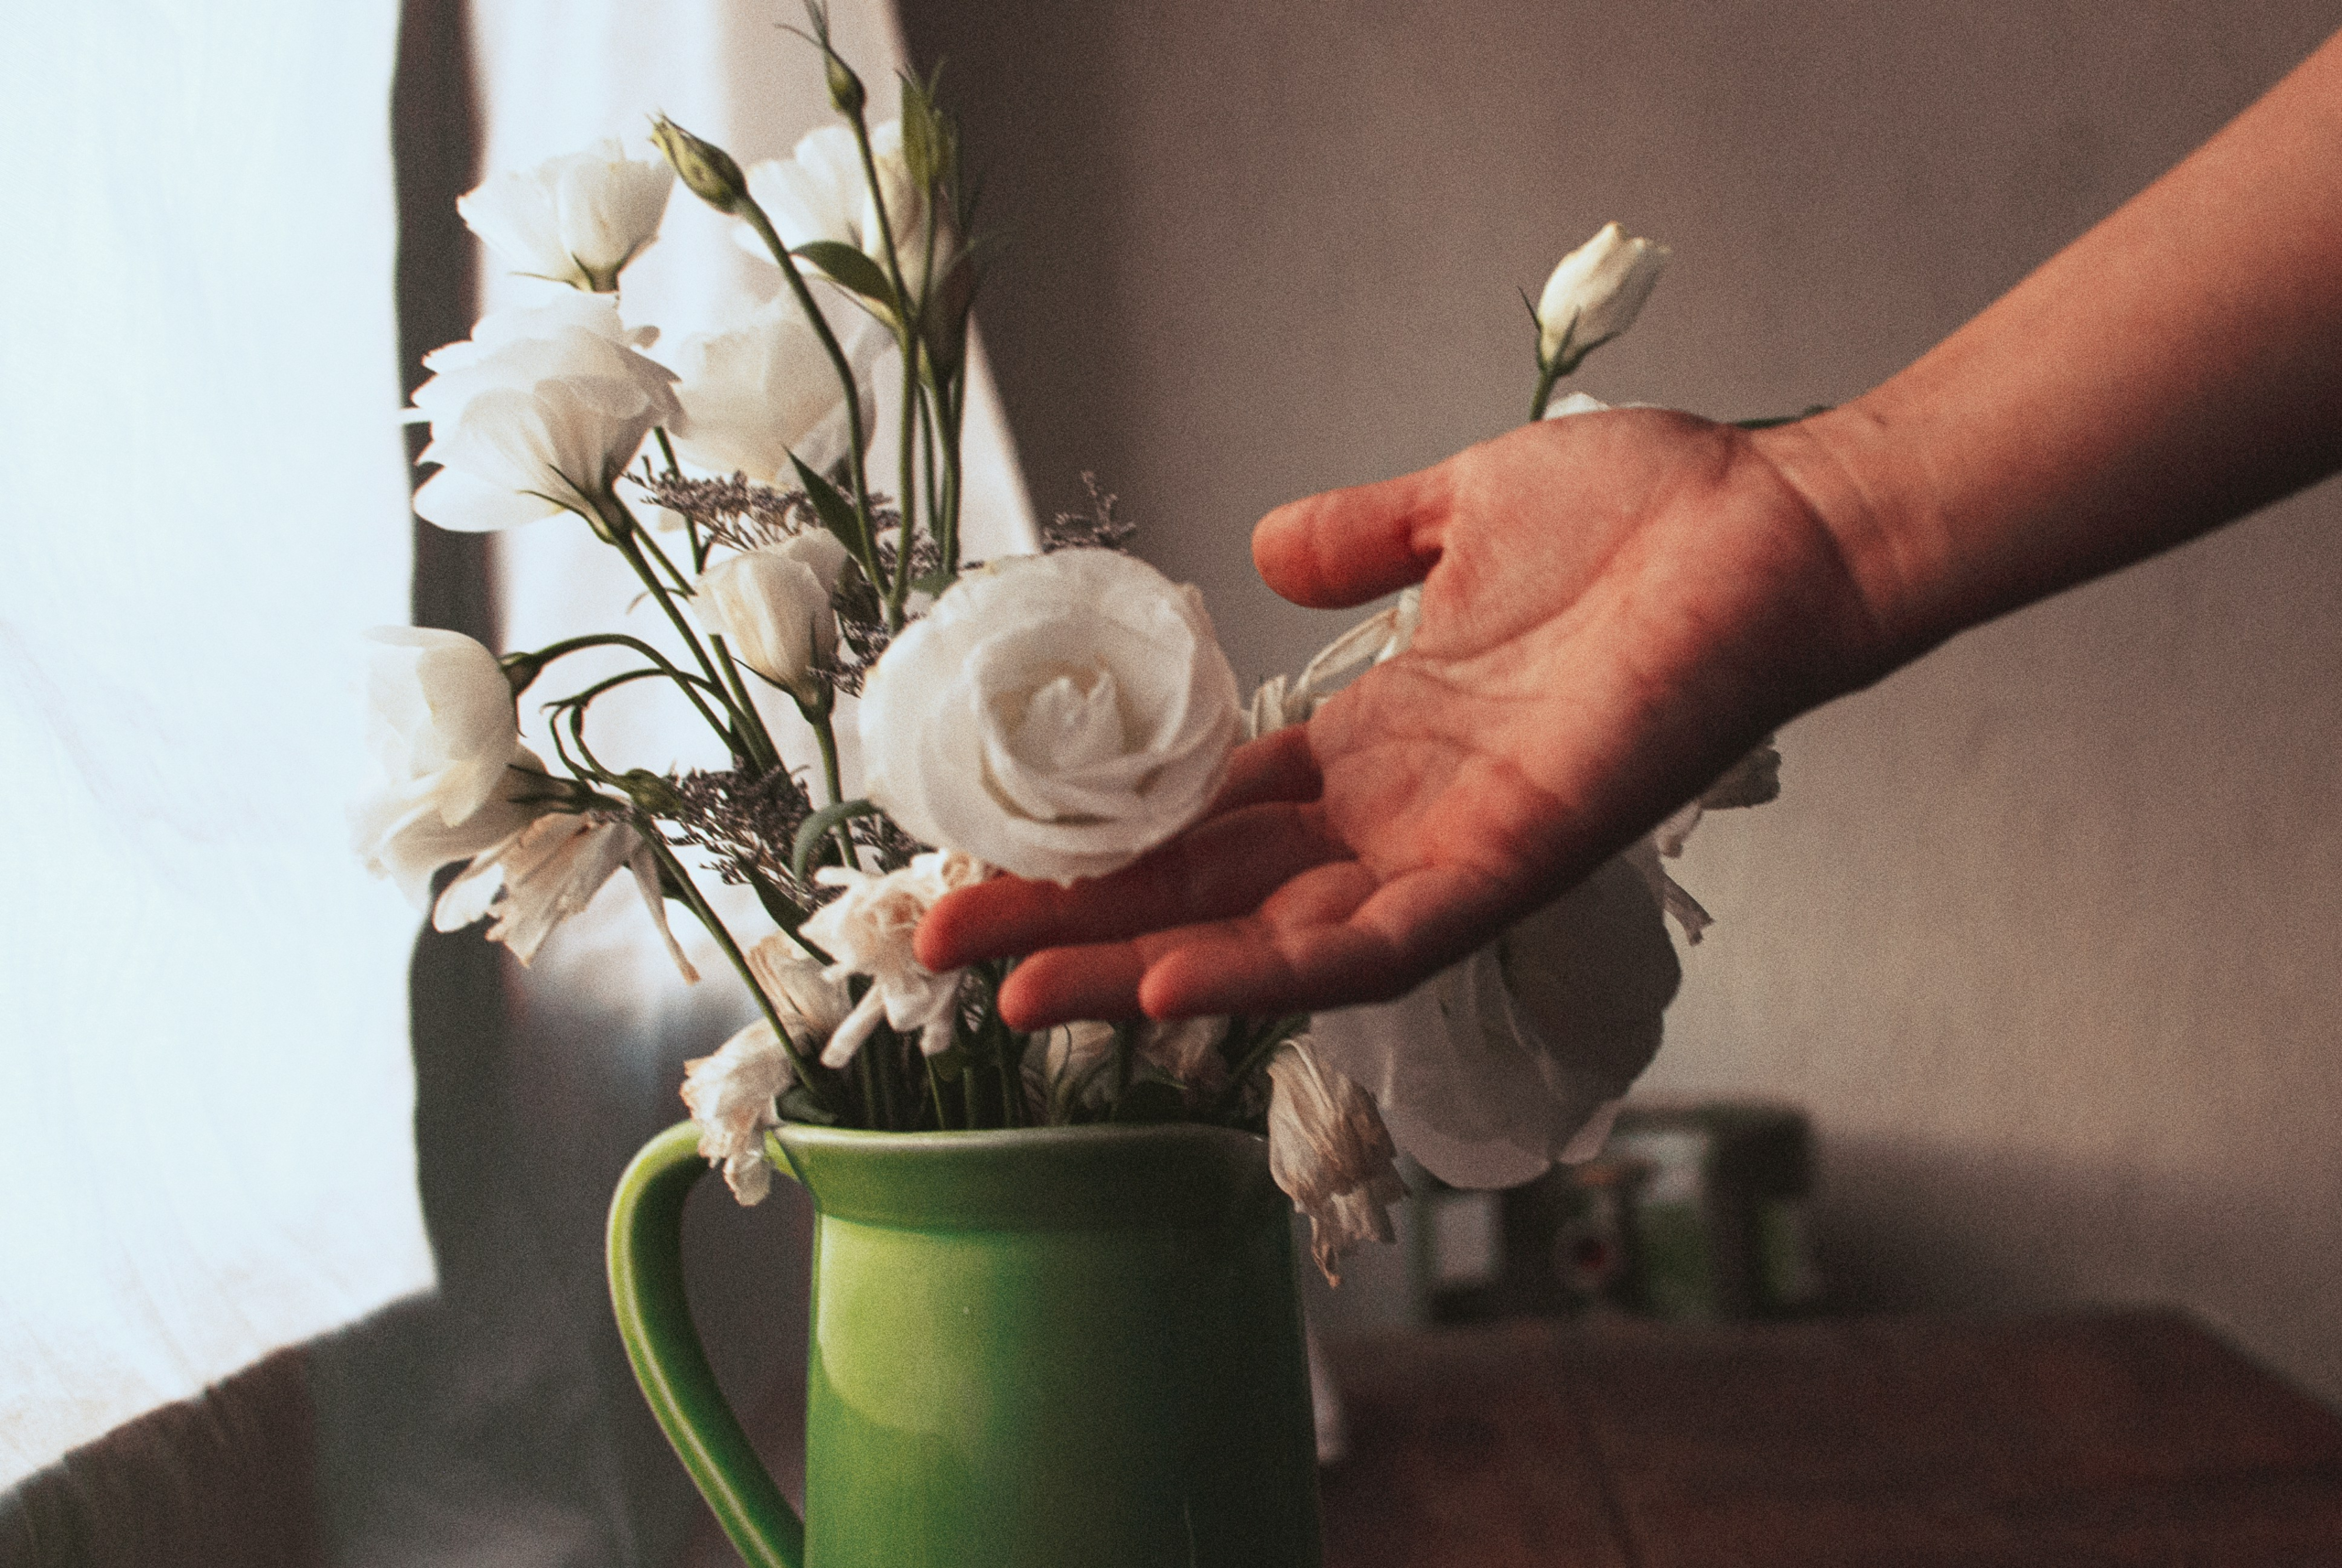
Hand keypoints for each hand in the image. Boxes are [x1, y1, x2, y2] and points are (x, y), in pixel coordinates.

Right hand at [918, 408, 1882, 1026]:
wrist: (1779, 522)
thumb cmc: (1648, 513)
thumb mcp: (1456, 509)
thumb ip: (1360, 538)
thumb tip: (1261, 547)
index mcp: (1373, 737)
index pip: (1205, 814)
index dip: (1099, 839)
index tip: (986, 850)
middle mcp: (1396, 810)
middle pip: (1208, 888)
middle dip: (1079, 922)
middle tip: (946, 947)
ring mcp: (1452, 844)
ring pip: (1272, 938)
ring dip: (1146, 966)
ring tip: (1024, 992)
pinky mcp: (1514, 857)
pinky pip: (1379, 940)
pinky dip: (1276, 967)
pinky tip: (1171, 982)